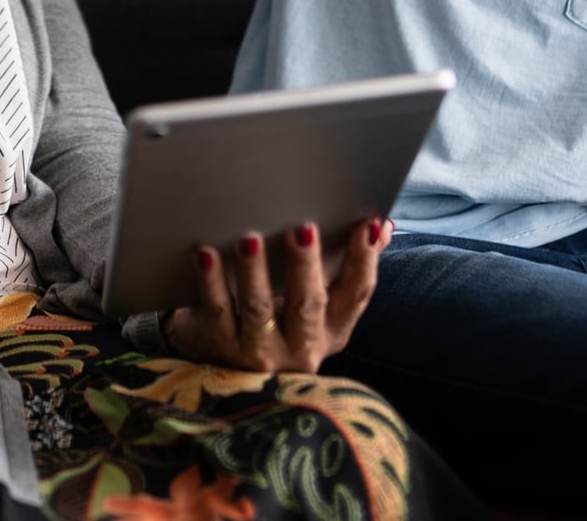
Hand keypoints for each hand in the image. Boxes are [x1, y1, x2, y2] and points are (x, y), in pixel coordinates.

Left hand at [161, 217, 390, 372]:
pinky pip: (217, 312)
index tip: (364, 226)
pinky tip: (205, 254)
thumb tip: (380, 225)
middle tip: (301, 228)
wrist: (224, 360)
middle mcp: (301, 346)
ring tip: (249, 239)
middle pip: (306, 304)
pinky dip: (212, 283)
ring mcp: (260, 352)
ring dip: (254, 272)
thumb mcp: (318, 298)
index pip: (357, 294)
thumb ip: (348, 262)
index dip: (364, 261)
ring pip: (258, 311)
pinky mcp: (221, 347)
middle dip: (305, 266)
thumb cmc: (279, 315)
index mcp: (332, 328)